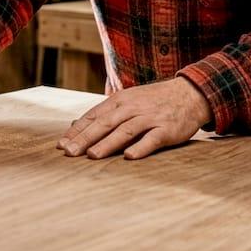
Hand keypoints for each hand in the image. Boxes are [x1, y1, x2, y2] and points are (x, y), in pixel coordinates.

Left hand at [57, 77, 212, 159]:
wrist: (189, 94)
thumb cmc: (153, 101)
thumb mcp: (127, 100)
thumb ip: (103, 113)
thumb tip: (73, 124)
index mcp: (119, 101)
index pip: (93, 116)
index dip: (77, 131)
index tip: (61, 145)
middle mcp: (132, 108)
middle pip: (104, 124)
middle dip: (85, 138)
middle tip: (69, 152)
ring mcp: (149, 118)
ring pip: (125, 131)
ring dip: (108, 144)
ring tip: (92, 156)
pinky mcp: (167, 129)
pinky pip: (152, 139)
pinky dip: (141, 148)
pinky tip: (130, 157)